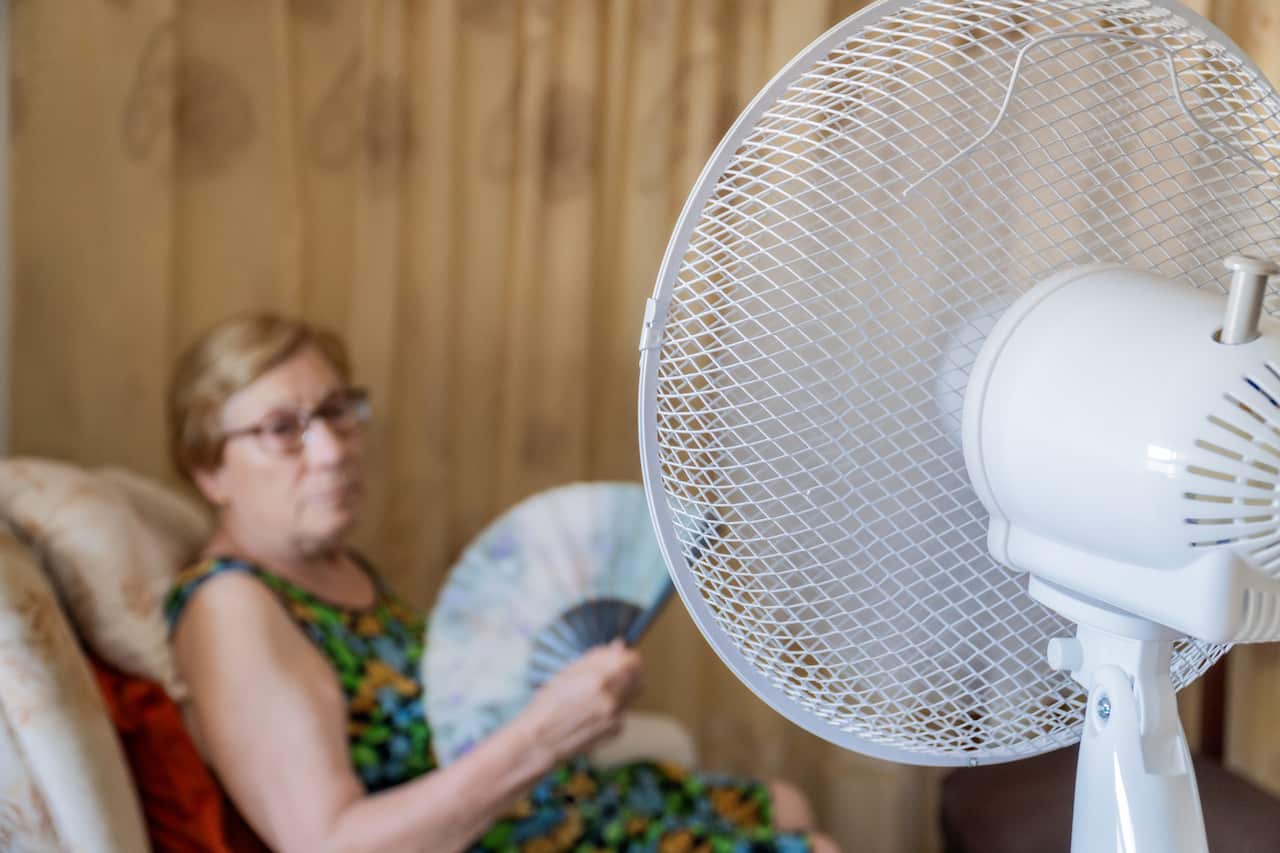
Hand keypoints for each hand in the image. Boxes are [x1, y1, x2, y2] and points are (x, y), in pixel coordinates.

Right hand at [517, 639, 642, 764]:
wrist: (540, 741)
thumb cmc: (548, 704)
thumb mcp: (569, 672)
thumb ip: (599, 657)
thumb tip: (620, 644)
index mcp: (600, 679)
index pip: (634, 661)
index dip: (626, 657)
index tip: (617, 657)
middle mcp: (612, 699)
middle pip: (638, 678)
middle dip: (627, 672)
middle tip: (611, 673)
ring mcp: (616, 718)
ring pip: (631, 695)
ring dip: (620, 690)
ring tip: (595, 695)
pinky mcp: (617, 732)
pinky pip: (622, 712)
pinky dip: (613, 708)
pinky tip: (592, 712)